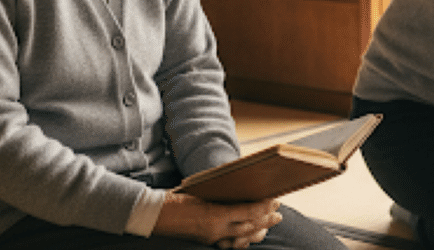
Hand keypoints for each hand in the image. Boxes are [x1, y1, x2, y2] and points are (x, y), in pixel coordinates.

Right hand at [152, 192, 282, 248]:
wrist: (154, 214)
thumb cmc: (176, 198)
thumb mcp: (201, 191)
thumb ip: (221, 194)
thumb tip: (241, 190)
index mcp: (216, 214)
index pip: (249, 212)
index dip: (264, 207)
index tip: (275, 199)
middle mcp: (216, 229)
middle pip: (249, 227)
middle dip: (266, 221)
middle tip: (279, 214)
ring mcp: (212, 238)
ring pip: (242, 239)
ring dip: (257, 232)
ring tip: (267, 226)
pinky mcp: (207, 242)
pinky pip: (229, 245)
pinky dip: (241, 241)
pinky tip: (247, 237)